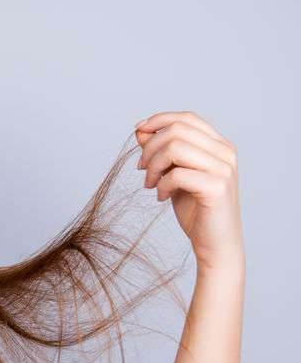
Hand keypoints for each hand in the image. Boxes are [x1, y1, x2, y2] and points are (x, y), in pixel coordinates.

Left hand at [135, 111, 243, 270]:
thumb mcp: (174, 175)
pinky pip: (177, 174)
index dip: (159, 120)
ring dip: (153, 166)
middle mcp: (225, 153)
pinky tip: (161, 198)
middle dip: (150, 147)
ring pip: (175, 148)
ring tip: (149, 184)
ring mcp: (224, 169)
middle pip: (177, 130)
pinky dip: (162, 184)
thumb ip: (162, 152)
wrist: (215, 244)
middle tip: (141, 169)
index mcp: (219, 145)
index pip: (186, 118)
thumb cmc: (195, 209)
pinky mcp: (217, 188)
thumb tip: (140, 131)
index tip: (138, 132)